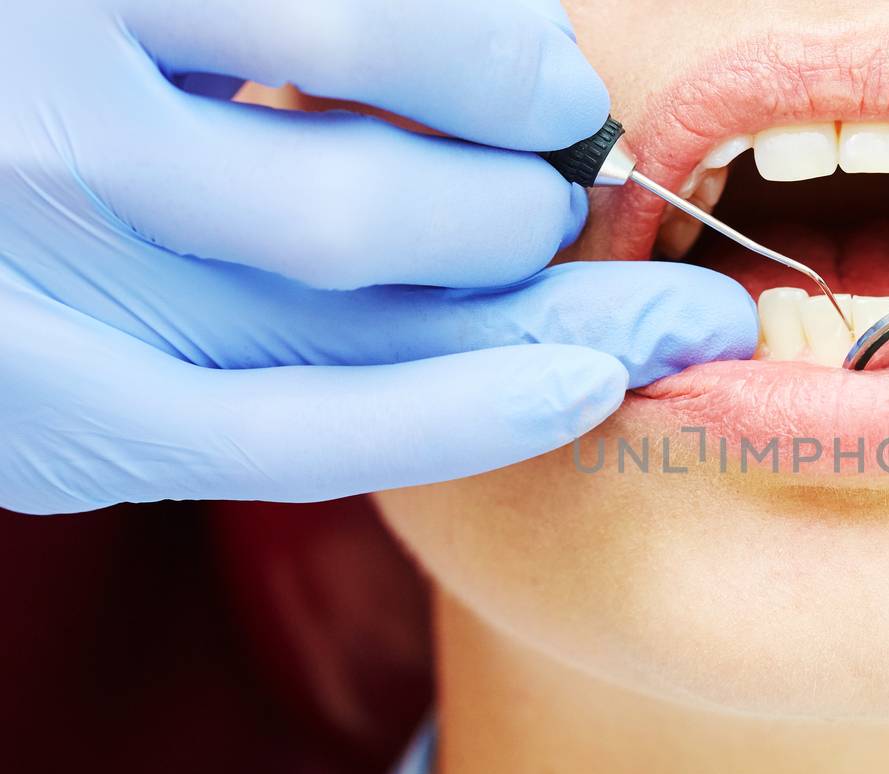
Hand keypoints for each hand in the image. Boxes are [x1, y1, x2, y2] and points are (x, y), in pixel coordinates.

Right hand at [0, 0, 754, 514]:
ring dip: (535, 313)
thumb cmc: (38, 60)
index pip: (359, 29)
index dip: (501, 68)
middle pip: (360, 193)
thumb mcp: (148, 0)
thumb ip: (290, 14)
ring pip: (352, 321)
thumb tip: (521, 53)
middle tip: (579, 197)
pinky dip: (456, 419)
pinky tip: (586, 387)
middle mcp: (43, 132)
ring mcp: (45, 291)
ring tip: (649, 310)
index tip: (558, 87)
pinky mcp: (55, 420)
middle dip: (523, 202)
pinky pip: (291, 437)